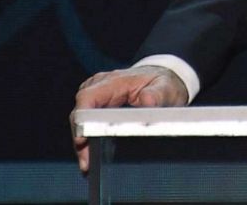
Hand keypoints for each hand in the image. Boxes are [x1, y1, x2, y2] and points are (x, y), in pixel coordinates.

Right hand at [70, 65, 188, 172]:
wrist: (164, 81)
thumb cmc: (163, 83)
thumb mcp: (166, 87)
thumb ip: (157, 94)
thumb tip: (147, 100)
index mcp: (114, 81)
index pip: (88, 97)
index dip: (82, 119)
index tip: (82, 139)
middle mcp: (100, 88)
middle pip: (80, 114)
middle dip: (80, 139)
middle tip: (87, 162)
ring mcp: (97, 98)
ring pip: (81, 123)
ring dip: (83, 144)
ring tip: (88, 165)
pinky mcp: (98, 108)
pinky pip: (87, 125)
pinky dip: (88, 142)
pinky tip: (92, 157)